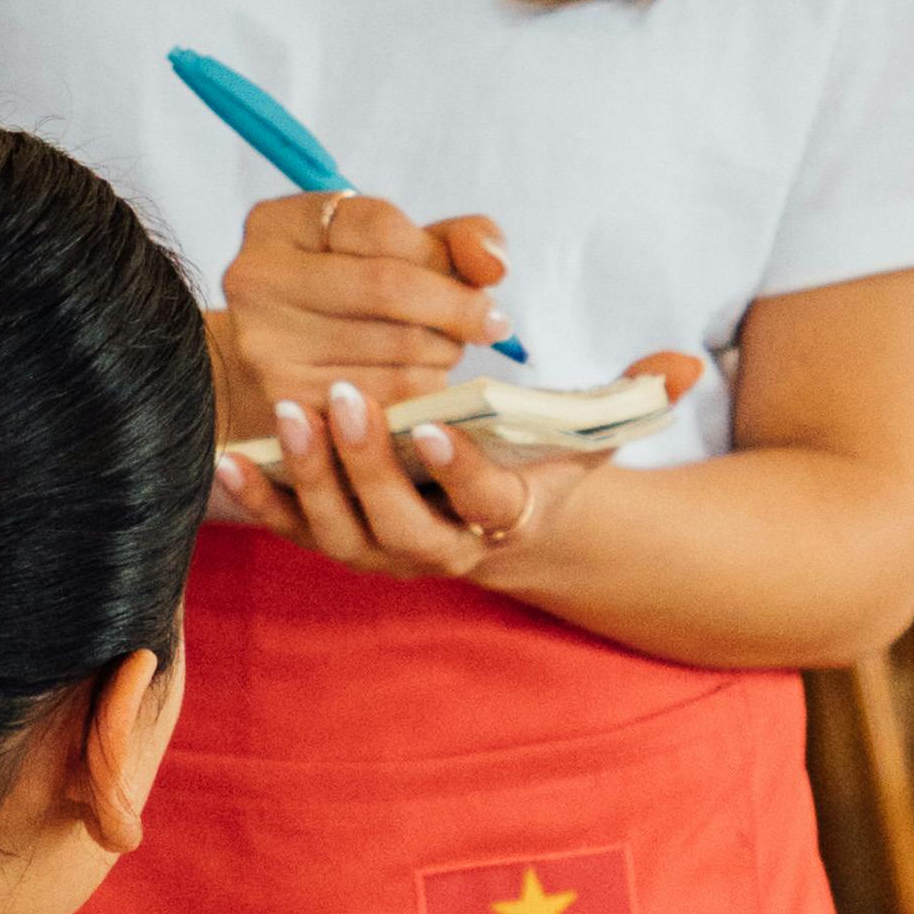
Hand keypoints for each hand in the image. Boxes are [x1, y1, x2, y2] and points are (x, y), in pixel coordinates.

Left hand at [212, 344, 705, 581]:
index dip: (460, 468)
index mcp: (503, 517)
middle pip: (399, 521)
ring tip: (290, 413)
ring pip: (340, 530)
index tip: (433, 422)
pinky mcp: (336, 540)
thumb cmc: (541, 466)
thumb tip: (684, 362)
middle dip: (368, 464)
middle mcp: (439, 549)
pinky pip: (291, 527)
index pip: (484, 500)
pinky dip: (259, 497)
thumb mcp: (592, 434)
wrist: (502, 528)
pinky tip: (229, 454)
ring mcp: (382, 551)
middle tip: (343, 398)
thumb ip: (635, 395)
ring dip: (309, 477)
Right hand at [216, 185, 511, 438]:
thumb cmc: (348, 299)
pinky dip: (424, 390)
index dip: (444, 257)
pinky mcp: (286, 401)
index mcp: (276, 224)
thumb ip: (456, 241)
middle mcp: (256, 279)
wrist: (280, 370)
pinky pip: (389, 397)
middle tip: (480, 325)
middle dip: (455, 309)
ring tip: (439, 351)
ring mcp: (264, 344)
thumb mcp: (393, 252)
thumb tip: (494, 268)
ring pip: (398, 346)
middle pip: (390, 286)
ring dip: (444, 352)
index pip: (381, 226)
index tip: (484, 285)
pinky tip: (418, 383)